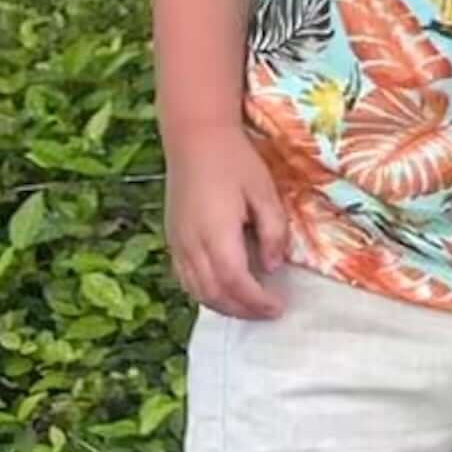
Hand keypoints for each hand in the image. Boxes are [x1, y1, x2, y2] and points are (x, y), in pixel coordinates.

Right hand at [165, 122, 292, 318]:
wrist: (195, 138)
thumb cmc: (234, 161)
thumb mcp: (264, 193)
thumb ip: (273, 232)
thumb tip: (273, 266)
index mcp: (217, 234)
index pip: (237, 283)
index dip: (257, 302)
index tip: (279, 307)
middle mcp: (192, 244)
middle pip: (214, 294)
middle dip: (242, 310)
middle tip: (267, 313)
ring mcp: (177, 243)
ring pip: (196, 291)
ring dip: (223, 306)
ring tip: (248, 307)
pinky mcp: (172, 239)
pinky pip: (184, 279)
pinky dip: (204, 293)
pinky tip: (223, 290)